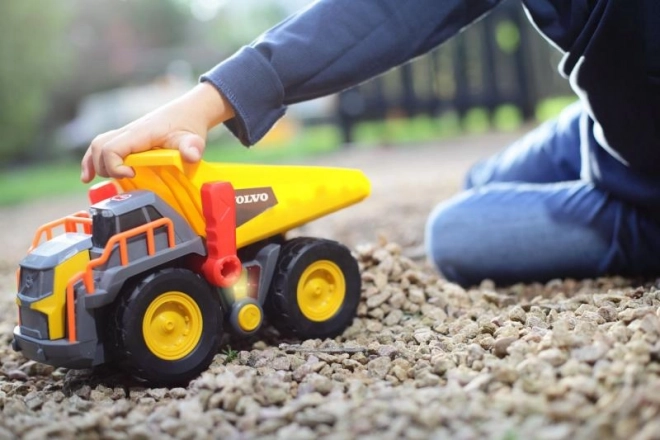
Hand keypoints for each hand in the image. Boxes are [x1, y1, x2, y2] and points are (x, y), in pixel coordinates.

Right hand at [80, 82, 233, 182]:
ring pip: (97, 146)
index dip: (115, 166)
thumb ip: (192, 147)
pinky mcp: (127, 138)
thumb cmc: (189, 125)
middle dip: (105, 168)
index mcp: (140, 133)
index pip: (112, 148)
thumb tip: (192, 156)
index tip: (132, 175)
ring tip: (92, 180)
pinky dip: (92, 160)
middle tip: (126, 178)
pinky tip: (88, 176)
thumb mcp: (194, 138)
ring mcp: (125, 134)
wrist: (188, 112)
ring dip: (93, 164)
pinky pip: (102, 146)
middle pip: (100, 148)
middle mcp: (128, 131)